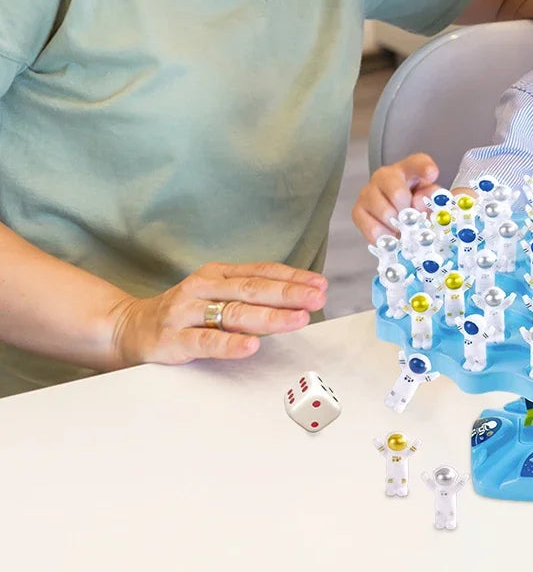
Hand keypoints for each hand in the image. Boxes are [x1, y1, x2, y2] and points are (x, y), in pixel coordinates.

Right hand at [109, 260, 326, 366]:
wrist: (127, 328)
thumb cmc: (182, 312)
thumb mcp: (215, 294)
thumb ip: (248, 295)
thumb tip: (297, 298)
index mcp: (217, 274)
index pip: (262, 272)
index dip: (292, 277)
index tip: (320, 283)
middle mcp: (202, 287)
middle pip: (253, 289)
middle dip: (289, 294)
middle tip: (317, 298)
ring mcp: (186, 312)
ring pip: (233, 313)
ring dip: (270, 317)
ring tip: (297, 319)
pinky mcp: (172, 340)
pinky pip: (205, 342)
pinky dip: (229, 344)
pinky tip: (251, 347)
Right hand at [352, 152, 439, 242]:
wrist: (395, 215)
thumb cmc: (414, 202)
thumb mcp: (428, 197)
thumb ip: (430, 196)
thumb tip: (418, 203)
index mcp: (407, 168)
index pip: (417, 162)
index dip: (424, 167)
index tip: (431, 173)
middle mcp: (384, 175)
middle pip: (398, 193)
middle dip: (408, 212)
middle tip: (412, 219)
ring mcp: (367, 192)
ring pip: (385, 213)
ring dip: (397, 226)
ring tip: (401, 227)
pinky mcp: (357, 211)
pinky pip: (373, 229)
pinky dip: (386, 237)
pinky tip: (390, 233)